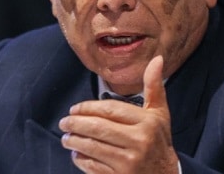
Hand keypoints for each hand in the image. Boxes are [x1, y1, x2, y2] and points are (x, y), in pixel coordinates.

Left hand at [58, 56, 178, 172]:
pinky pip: (93, 167)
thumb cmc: (158, 141)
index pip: (110, 109)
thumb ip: (154, 87)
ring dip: (74, 141)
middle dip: (75, 124)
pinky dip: (80, 160)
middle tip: (64, 122)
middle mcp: (140, 141)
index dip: (87, 108)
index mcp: (147, 122)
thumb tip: (157, 59)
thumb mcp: (159, 114)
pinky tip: (76, 155)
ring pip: (92, 147)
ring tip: (66, 138)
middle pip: (98, 128)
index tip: (74, 108)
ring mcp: (129, 162)